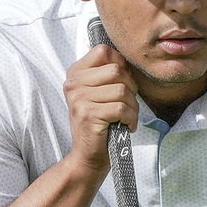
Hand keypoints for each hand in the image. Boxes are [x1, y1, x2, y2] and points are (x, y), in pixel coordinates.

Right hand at [63, 44, 139, 172]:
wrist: (88, 155)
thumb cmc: (101, 123)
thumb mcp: (99, 93)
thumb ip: (108, 74)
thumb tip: (127, 60)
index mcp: (76, 73)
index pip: (104, 51)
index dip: (121, 65)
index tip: (122, 84)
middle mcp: (73, 83)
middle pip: (117, 71)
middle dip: (131, 89)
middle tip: (127, 105)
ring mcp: (79, 98)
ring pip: (122, 90)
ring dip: (132, 107)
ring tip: (126, 117)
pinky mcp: (88, 114)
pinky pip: (121, 108)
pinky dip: (131, 119)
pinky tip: (126, 125)